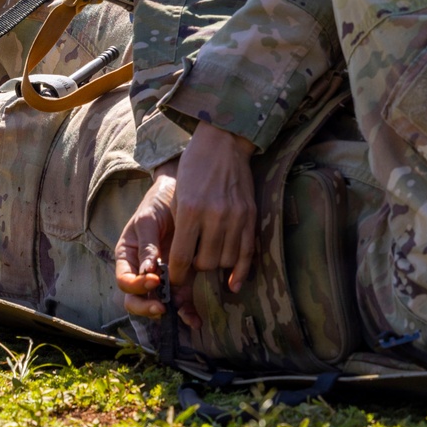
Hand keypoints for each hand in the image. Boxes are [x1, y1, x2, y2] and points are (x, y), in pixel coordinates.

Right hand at [114, 169, 199, 327]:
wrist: (179, 194)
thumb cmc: (157, 203)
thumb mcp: (148, 220)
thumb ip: (147, 245)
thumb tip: (146, 271)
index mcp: (127, 257)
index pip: (124, 281)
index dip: (136, 286)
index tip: (154, 280)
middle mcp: (141, 271)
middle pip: (136, 299)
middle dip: (147, 307)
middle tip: (162, 307)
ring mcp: (161, 276)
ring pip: (158, 303)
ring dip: (170, 313)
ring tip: (185, 316)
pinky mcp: (180, 277)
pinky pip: (180, 299)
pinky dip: (187, 311)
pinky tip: (196, 320)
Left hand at [169, 122, 256, 293]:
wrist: (223, 142)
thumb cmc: (195, 167)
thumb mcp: (179, 195)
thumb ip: (181, 228)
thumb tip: (181, 261)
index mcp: (191, 210)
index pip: (181, 257)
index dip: (176, 274)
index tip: (174, 279)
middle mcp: (215, 215)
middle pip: (205, 263)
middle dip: (196, 268)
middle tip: (192, 262)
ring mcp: (236, 216)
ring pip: (226, 261)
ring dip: (216, 266)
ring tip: (209, 258)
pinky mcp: (251, 215)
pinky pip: (248, 252)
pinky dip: (241, 272)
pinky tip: (233, 284)